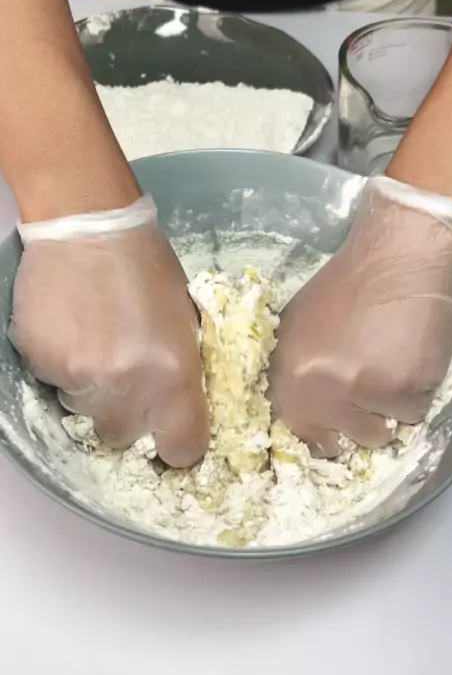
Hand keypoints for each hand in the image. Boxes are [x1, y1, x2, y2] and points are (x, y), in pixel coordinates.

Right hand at [9, 196, 208, 466]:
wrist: (88, 224)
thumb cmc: (147, 266)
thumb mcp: (187, 320)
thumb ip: (184, 370)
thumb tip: (181, 404)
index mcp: (174, 375)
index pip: (182, 449)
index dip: (179, 443)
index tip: (173, 431)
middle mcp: (126, 387)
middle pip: (124, 438)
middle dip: (129, 414)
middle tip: (128, 375)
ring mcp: (78, 377)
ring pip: (85, 412)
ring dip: (94, 390)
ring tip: (97, 342)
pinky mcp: (41, 363)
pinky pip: (55, 384)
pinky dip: (65, 367)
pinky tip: (73, 329)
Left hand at [269, 177, 451, 457]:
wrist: (395, 257)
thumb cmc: (347, 285)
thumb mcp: (299, 326)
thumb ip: (295, 371)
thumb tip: (302, 413)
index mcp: (285, 373)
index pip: (293, 431)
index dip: (316, 432)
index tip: (332, 429)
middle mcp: (315, 389)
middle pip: (335, 443)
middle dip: (352, 426)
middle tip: (367, 394)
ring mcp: (358, 392)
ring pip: (376, 435)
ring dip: (386, 409)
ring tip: (390, 365)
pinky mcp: (401, 390)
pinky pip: (412, 415)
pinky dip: (417, 393)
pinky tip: (411, 356)